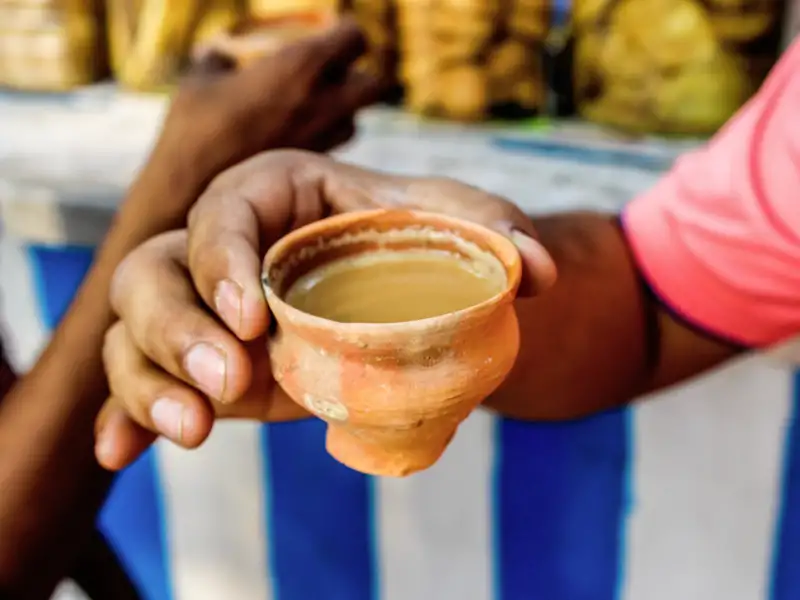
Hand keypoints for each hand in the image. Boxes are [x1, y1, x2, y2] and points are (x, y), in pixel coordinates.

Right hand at [95, 150, 556, 470]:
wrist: (396, 288)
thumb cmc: (415, 241)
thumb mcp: (457, 225)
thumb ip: (497, 235)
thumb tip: (540, 272)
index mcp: (271, 194)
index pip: (222, 212)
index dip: (223, 258)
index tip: (255, 315)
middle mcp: (221, 249)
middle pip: (153, 273)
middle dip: (175, 327)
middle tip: (230, 381)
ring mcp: (202, 310)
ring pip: (134, 331)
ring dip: (148, 381)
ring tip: (195, 432)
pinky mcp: (200, 364)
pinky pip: (141, 384)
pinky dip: (126, 417)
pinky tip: (121, 455)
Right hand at [121, 18, 382, 228]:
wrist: (191, 192)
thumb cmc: (193, 128)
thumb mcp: (201, 80)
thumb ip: (221, 59)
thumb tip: (222, 54)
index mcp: (300, 66)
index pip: (354, 38)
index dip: (346, 34)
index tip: (330, 36)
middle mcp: (322, 103)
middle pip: (376, 85)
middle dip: (362, 77)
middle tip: (336, 75)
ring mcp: (321, 140)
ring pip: (356, 121)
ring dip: (345, 112)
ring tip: (315, 108)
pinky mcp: (311, 170)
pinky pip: (334, 148)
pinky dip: (325, 139)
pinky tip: (298, 137)